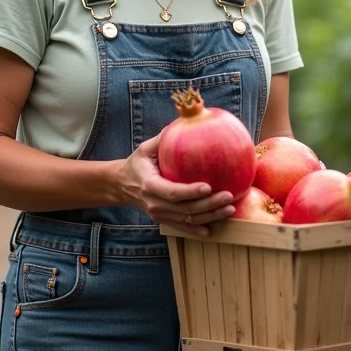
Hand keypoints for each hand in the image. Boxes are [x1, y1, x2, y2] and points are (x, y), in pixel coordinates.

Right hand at [117, 135, 235, 234]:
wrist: (121, 186)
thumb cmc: (137, 164)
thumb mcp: (144, 149)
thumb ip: (162, 138)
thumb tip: (185, 120)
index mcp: (150, 185)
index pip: (172, 192)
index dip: (190, 192)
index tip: (208, 186)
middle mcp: (154, 204)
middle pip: (185, 209)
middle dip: (208, 204)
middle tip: (228, 196)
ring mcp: (159, 215)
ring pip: (187, 219)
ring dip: (210, 216)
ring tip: (229, 209)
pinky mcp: (163, 221)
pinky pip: (182, 227)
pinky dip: (196, 229)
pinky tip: (212, 229)